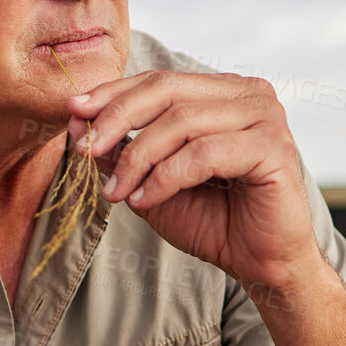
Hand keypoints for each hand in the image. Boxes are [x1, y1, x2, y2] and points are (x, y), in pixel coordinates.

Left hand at [66, 71, 319, 289]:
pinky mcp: (272, 146)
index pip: (159, 80)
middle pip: (167, 90)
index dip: (113, 94)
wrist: (262, 264)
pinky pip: (203, 153)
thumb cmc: (215, 222)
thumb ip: (123, 151)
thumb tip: (79, 120)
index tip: (73, 112)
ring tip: (116, 191)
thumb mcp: (153, 182)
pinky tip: (144, 200)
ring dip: (138, 158)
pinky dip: (165, 178)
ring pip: (181, 121)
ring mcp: (266, 116)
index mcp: (224, 92)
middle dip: (117, 119)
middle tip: (85, 149)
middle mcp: (249, 94)